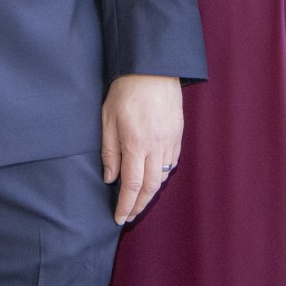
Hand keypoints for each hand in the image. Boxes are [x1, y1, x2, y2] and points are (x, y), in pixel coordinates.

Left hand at [101, 74, 182, 224]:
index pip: (131, 185)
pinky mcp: (178, 134)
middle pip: (150, 187)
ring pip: (163, 176)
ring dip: (151, 191)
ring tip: (139, 198)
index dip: (125, 205)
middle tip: (129, 216)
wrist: (153, 68)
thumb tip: (110, 177)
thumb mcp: (108, 118)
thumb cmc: (126, 90)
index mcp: (135, 143)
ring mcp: (170, 141)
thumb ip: (109, 150)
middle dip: (139, 205)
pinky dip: (162, 174)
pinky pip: (172, 162)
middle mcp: (156, 146)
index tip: (119, 218)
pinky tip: (154, 175)